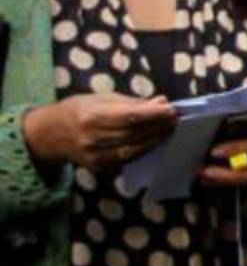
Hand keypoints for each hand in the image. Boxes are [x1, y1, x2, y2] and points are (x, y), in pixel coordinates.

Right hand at [20, 93, 175, 171]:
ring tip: (170, 129)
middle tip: (177, 119)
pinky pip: (127, 159)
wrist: (50, 134)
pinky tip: (155, 141)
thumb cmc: (80, 109)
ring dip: (155, 139)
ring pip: (133, 149)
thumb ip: (132, 102)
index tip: (173, 110)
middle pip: (134, 134)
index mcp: (92, 116)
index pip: (130, 117)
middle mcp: (92, 138)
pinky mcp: (98, 167)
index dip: (154, 115)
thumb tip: (162, 102)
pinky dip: (144, 150)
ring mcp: (94, 156)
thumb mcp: (102, 98)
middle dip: (158, 127)